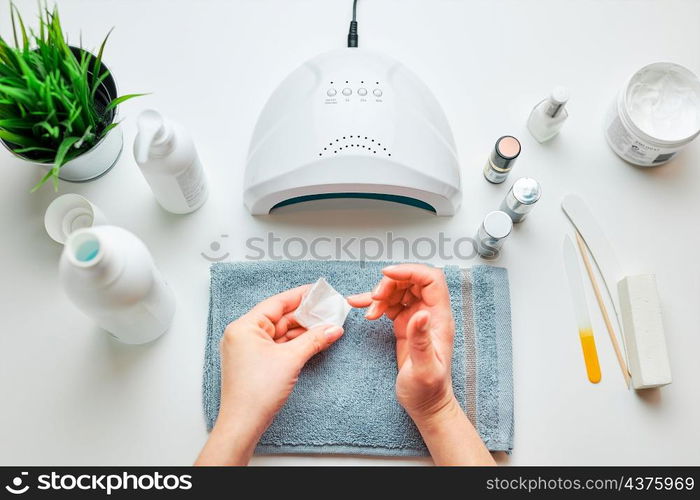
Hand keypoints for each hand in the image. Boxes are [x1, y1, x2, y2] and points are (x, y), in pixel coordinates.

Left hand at [196, 285, 343, 464]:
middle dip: (305, 316)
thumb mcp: (291, 359)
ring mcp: (248, 349)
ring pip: (280, 333)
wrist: (243, 424)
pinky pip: (277, 346)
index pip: (277, 303)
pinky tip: (312, 341)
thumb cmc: (256, 392)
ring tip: (326, 327)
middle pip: (279, 317)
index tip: (318, 291)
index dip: (300, 296)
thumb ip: (314, 339)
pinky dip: (294, 343)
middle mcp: (243, 334)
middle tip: (328, 311)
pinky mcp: (254, 362)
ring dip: (302, 331)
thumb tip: (333, 328)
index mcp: (245, 326)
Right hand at [347, 264, 455, 422]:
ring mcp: (417, 317)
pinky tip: (360, 305)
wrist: (425, 404)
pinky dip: (375, 303)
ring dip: (381, 294)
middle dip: (390, 283)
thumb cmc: (428, 390)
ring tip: (368, 310)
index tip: (387, 275)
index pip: (431, 280)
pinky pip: (390, 304)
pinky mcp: (405, 324)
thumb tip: (421, 313)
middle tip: (375, 299)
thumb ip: (421, 340)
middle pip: (412, 280)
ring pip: (400, 290)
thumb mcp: (424, 369)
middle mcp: (430, 314)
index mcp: (439, 319)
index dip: (410, 271)